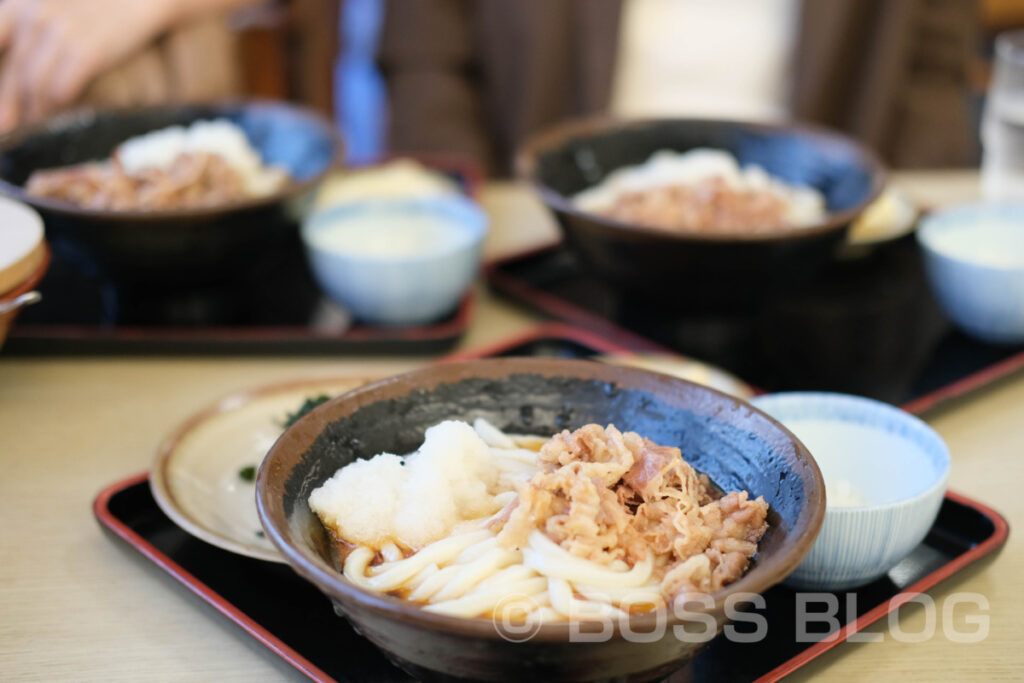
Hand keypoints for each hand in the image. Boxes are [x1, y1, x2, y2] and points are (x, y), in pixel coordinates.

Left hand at [0, 0, 177, 130]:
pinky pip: (62, 90)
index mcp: (18, 3)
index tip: (0, 107)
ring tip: (39, 126)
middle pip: (12, 73)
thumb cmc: (98, 1)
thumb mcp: (51, 3)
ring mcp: (60, 33)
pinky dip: (58, 108)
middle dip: (8, 105)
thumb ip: (29, 25)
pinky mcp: (88, 52)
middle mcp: (34, 16)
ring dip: (36, 112)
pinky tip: (62, 116)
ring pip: (35, 86)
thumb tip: (17, 62)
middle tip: (8, 127)